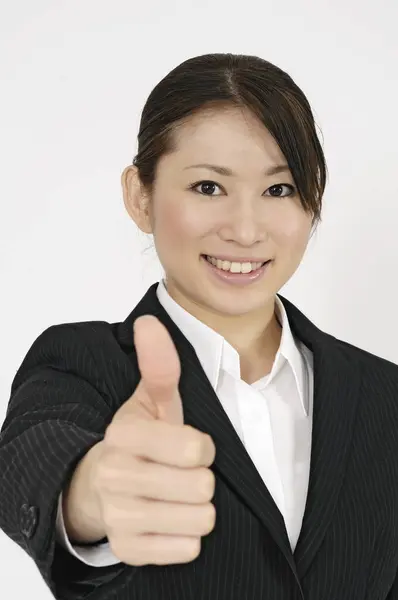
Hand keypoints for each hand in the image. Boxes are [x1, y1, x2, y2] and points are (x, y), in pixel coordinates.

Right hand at [92, 315, 215, 565]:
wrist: (103, 486)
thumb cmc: (142, 440)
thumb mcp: (153, 401)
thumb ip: (159, 365)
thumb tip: (148, 322)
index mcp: (124, 434)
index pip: (195, 449)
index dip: (202, 447)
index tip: (188, 445)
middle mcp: (114, 475)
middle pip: (202, 487)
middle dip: (202, 479)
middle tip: (182, 472)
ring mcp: (118, 516)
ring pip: (200, 520)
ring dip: (197, 508)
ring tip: (176, 495)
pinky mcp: (127, 549)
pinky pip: (187, 549)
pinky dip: (187, 536)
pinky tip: (169, 519)